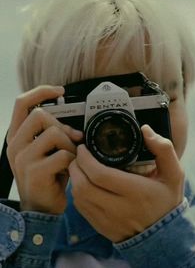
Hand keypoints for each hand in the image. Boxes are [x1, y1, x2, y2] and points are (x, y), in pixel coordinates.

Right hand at [7, 86, 82, 213]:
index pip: (22, 102)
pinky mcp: (35, 172)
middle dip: (62, 126)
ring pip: (53, 132)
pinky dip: (72, 160)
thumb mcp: (44, 150)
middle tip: (71, 140)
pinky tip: (69, 169)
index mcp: (16, 136)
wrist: (40, 209)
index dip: (41, 91)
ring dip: (69, 144)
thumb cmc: (48, 175)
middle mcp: (15, 145)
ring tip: (70, 157)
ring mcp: (23, 159)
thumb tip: (73, 123)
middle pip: (40, 115)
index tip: (59, 91)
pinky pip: (62, 154)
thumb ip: (51, 132)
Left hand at [69, 124, 183, 242]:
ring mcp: (108, 220)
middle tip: (79, 154)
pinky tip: (82, 182)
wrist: (165, 237)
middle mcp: (119, 209)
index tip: (84, 147)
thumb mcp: (174, 173)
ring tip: (79, 165)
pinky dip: (77, 193)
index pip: (100, 175)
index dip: (86, 159)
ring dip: (75, 179)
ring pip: (79, 198)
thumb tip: (145, 129)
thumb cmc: (166, 199)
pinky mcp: (101, 228)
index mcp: (136, 192)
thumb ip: (163, 149)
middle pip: (84, 186)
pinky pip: (81, 209)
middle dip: (76, 167)